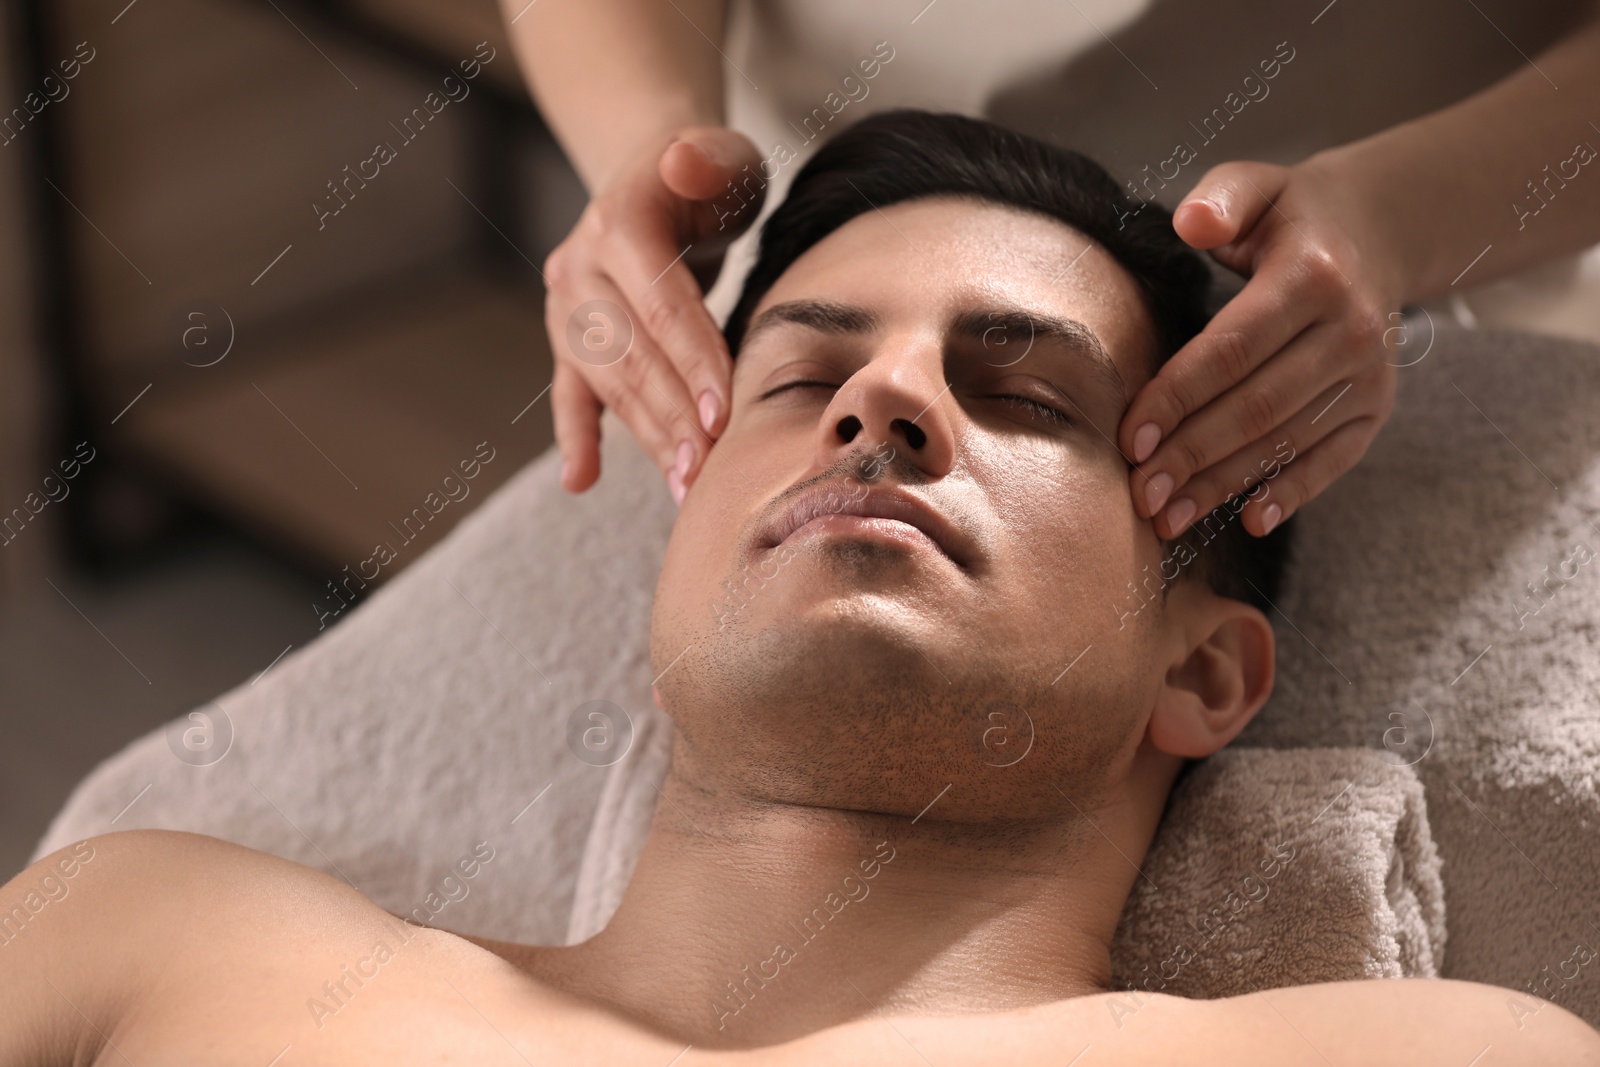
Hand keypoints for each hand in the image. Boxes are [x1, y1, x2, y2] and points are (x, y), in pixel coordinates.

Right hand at [544, 126, 764, 502]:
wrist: (657, 176)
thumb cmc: (708, 174)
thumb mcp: (720, 153)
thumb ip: (706, 159)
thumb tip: (686, 162)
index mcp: (619, 223)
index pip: (662, 307)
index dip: (693, 363)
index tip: (723, 417)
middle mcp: (580, 267)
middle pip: (633, 356)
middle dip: (675, 418)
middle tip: (712, 474)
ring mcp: (567, 308)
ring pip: (610, 384)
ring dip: (648, 439)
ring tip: (686, 489)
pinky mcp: (568, 340)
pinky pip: (570, 394)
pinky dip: (577, 438)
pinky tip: (581, 481)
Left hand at [1118, 158, 1400, 539]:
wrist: (1376, 234)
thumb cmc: (1289, 217)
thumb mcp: (1256, 185)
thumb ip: (1220, 197)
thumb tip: (1191, 223)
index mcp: (1312, 277)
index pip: (1231, 350)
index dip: (1177, 398)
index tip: (1130, 440)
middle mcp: (1351, 331)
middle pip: (1256, 406)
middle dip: (1192, 456)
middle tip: (1140, 494)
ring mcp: (1369, 376)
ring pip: (1286, 440)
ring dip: (1225, 485)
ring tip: (1169, 518)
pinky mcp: (1375, 407)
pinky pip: (1332, 459)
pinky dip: (1292, 493)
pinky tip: (1248, 520)